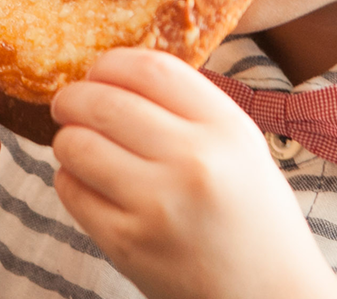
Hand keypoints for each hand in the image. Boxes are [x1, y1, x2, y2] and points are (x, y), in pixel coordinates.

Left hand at [51, 49, 336, 298]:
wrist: (267, 296)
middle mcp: (193, 162)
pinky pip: (71, 190)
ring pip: (76, 144)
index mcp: (227, 130)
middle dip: (74, 97)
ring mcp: (156, 204)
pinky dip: (71, 179)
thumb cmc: (252, 218)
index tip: (99, 70)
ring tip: (82, 146)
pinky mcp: (127, 243)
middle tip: (69, 103)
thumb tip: (114, 73)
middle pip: (103, 101)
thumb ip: (188, 108)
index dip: (112, 62)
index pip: (150, 70)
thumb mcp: (241, 147)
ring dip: (69, 139)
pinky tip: (91, 184)